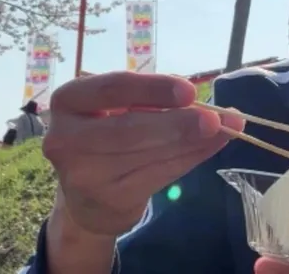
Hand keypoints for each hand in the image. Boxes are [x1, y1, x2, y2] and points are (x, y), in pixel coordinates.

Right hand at [43, 71, 244, 237]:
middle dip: (177, 123)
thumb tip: (216, 106)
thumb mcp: (117, 110)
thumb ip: (155, 102)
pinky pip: (158, 176)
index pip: (112, 90)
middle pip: (129, 128)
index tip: (190, 90)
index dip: (153, 89)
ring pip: (147, 155)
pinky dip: (188, 159)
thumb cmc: (106, 137)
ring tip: (223, 130)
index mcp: (67, 101)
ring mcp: (84, 174)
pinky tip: (208, 147)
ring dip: (190, 142)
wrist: (86, 198)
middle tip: (214, 119)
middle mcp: (65, 138)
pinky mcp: (108, 199)